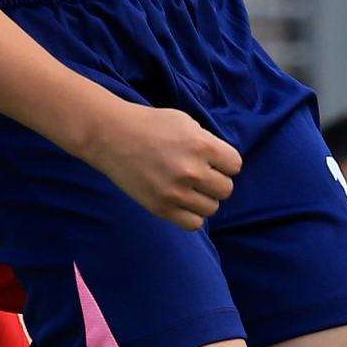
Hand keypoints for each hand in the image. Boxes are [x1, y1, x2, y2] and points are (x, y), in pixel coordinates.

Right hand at [83, 101, 241, 228]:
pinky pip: (194, 223)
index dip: (224, 163)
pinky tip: (181, 202)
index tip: (211, 161)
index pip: (235, 165)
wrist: (111, 136)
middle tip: (198, 175)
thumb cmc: (149, 125)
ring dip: (203, 199)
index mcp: (201, 145)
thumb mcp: (185, 122)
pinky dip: (191, 215)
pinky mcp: (161, 207)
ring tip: (188, 189)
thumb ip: (207, 142)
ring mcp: (176, 192)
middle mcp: (192, 171)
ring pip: (212, 208)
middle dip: (214, 182)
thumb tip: (222, 163)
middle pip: (226, 189)